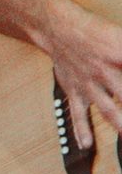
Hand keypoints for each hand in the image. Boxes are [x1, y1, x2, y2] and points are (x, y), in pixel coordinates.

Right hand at [47, 2, 121, 150]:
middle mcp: (105, 71)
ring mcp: (89, 84)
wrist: (57, 29)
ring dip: (120, 124)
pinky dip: (81, 130)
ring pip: (108, 108)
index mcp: (120, 53)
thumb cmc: (92, 31)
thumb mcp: (120, 36)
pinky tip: (87, 144)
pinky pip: (78, 113)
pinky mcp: (75, 91)